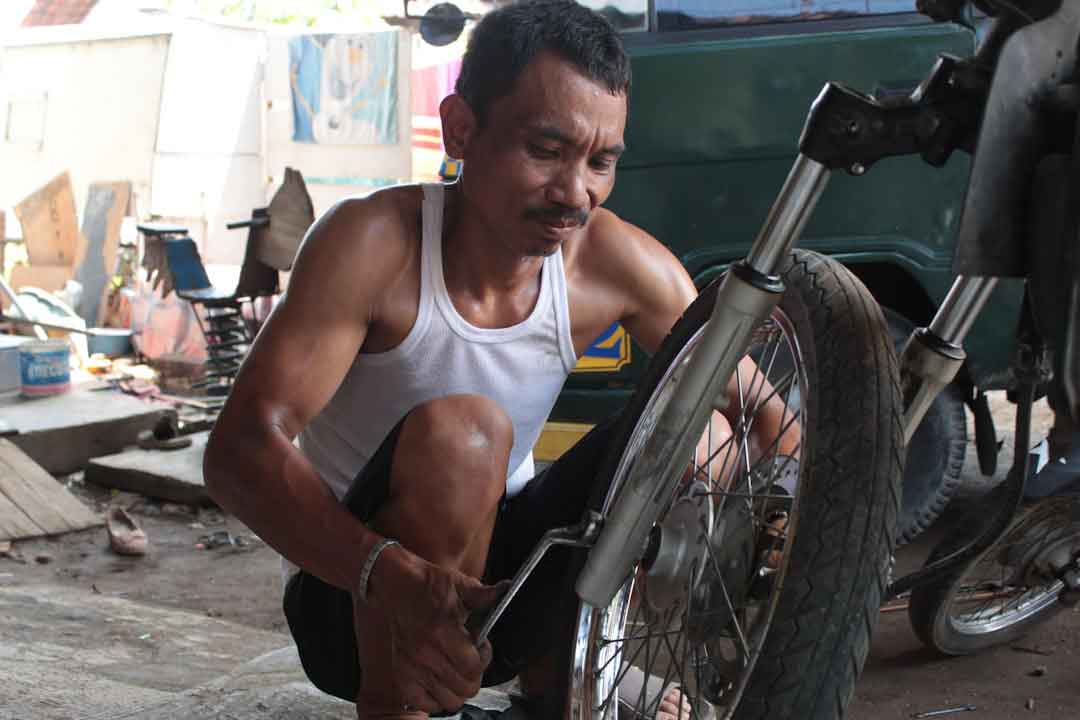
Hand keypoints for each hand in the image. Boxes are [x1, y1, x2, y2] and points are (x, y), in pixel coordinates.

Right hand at [360, 547, 505, 712]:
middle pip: (465, 689)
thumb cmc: (427, 584)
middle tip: (470, 658)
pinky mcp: (400, 675)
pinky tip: (439, 680)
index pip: (473, 668)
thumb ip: (483, 595)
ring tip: (456, 669)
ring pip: (449, 701)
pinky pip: (425, 704)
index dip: (484, 658)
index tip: (481, 645)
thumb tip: (506, 590)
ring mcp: (411, 668)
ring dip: (458, 688)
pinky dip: (436, 698)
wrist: (393, 585)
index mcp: (442, 631)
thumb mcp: (458, 584)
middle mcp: (425, 654)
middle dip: (474, 674)